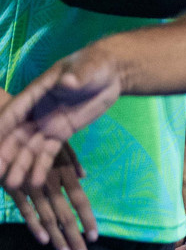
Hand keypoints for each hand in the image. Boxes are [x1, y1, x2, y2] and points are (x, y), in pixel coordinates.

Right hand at [0, 46, 121, 191]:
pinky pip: (48, 152)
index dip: (0, 128)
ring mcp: (47, 124)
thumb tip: (68, 81)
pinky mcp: (61, 133)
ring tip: (13, 185)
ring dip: (20, 165)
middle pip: (15, 135)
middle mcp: (35, 112)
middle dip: (4, 154)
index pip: (13, 112)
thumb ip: (76, 76)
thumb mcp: (87, 67)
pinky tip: (37, 181)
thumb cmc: (94, 64)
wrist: (111, 73)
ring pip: (28, 148)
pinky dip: (42, 166)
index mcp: (35, 93)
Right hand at [1, 141, 96, 249]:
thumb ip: (71, 160)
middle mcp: (51, 181)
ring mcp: (32, 185)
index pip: (80, 199)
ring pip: (48, 216)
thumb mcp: (58, 145)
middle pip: (66, 214)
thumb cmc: (37, 139)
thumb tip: (85, 175)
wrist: (11, 134)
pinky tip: (44, 240)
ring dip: (58, 237)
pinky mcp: (14, 188)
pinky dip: (35, 225)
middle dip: (74, 237)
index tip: (94, 236)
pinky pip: (25, 210)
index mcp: (64, 171)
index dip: (87, 218)